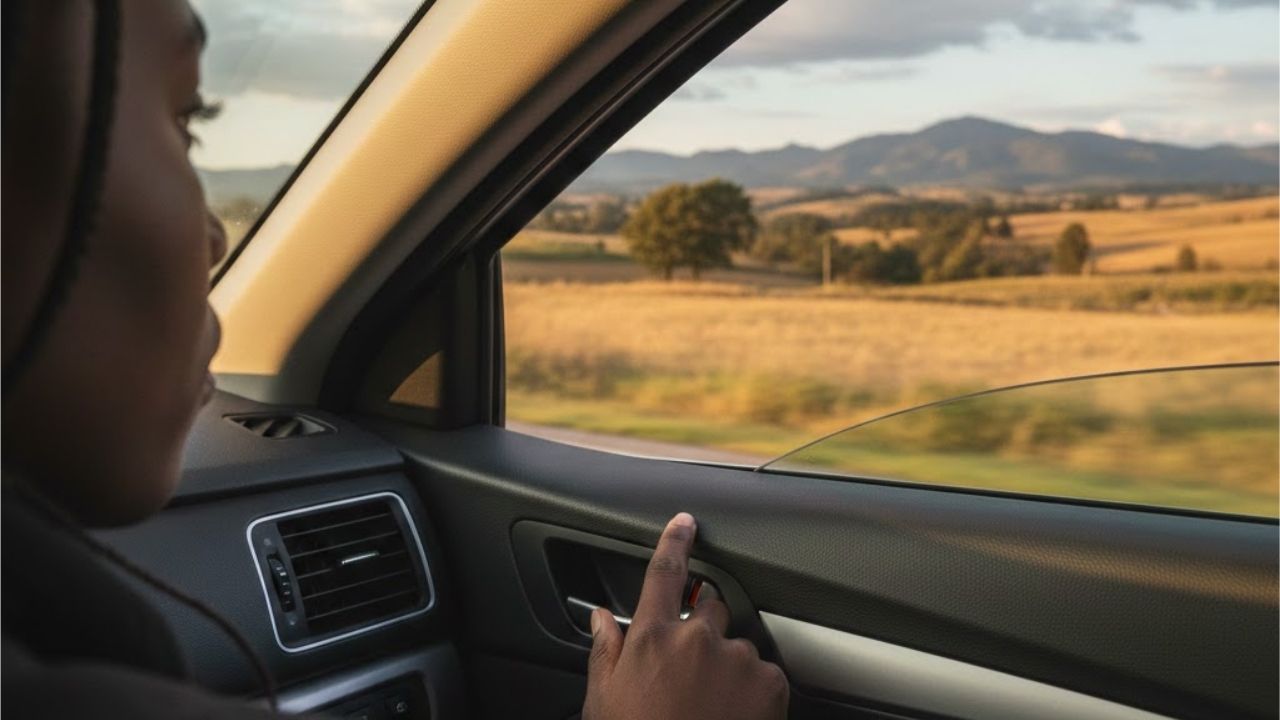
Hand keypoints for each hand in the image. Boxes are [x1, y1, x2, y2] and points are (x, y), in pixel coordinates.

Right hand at [582, 512, 788, 719]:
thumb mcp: (604, 702)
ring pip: (737, 647)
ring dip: (728, 666)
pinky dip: (753, 691)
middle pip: (710, 608)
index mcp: (652, 638)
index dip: (674, 542)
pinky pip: (764, 673)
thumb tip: (600, 617)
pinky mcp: (770, 683)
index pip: (664, 574)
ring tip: (712, 707)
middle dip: (704, 630)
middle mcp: (697, 639)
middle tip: (692, 675)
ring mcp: (737, 660)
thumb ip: (606, 651)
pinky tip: (733, 717)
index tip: (685, 523)